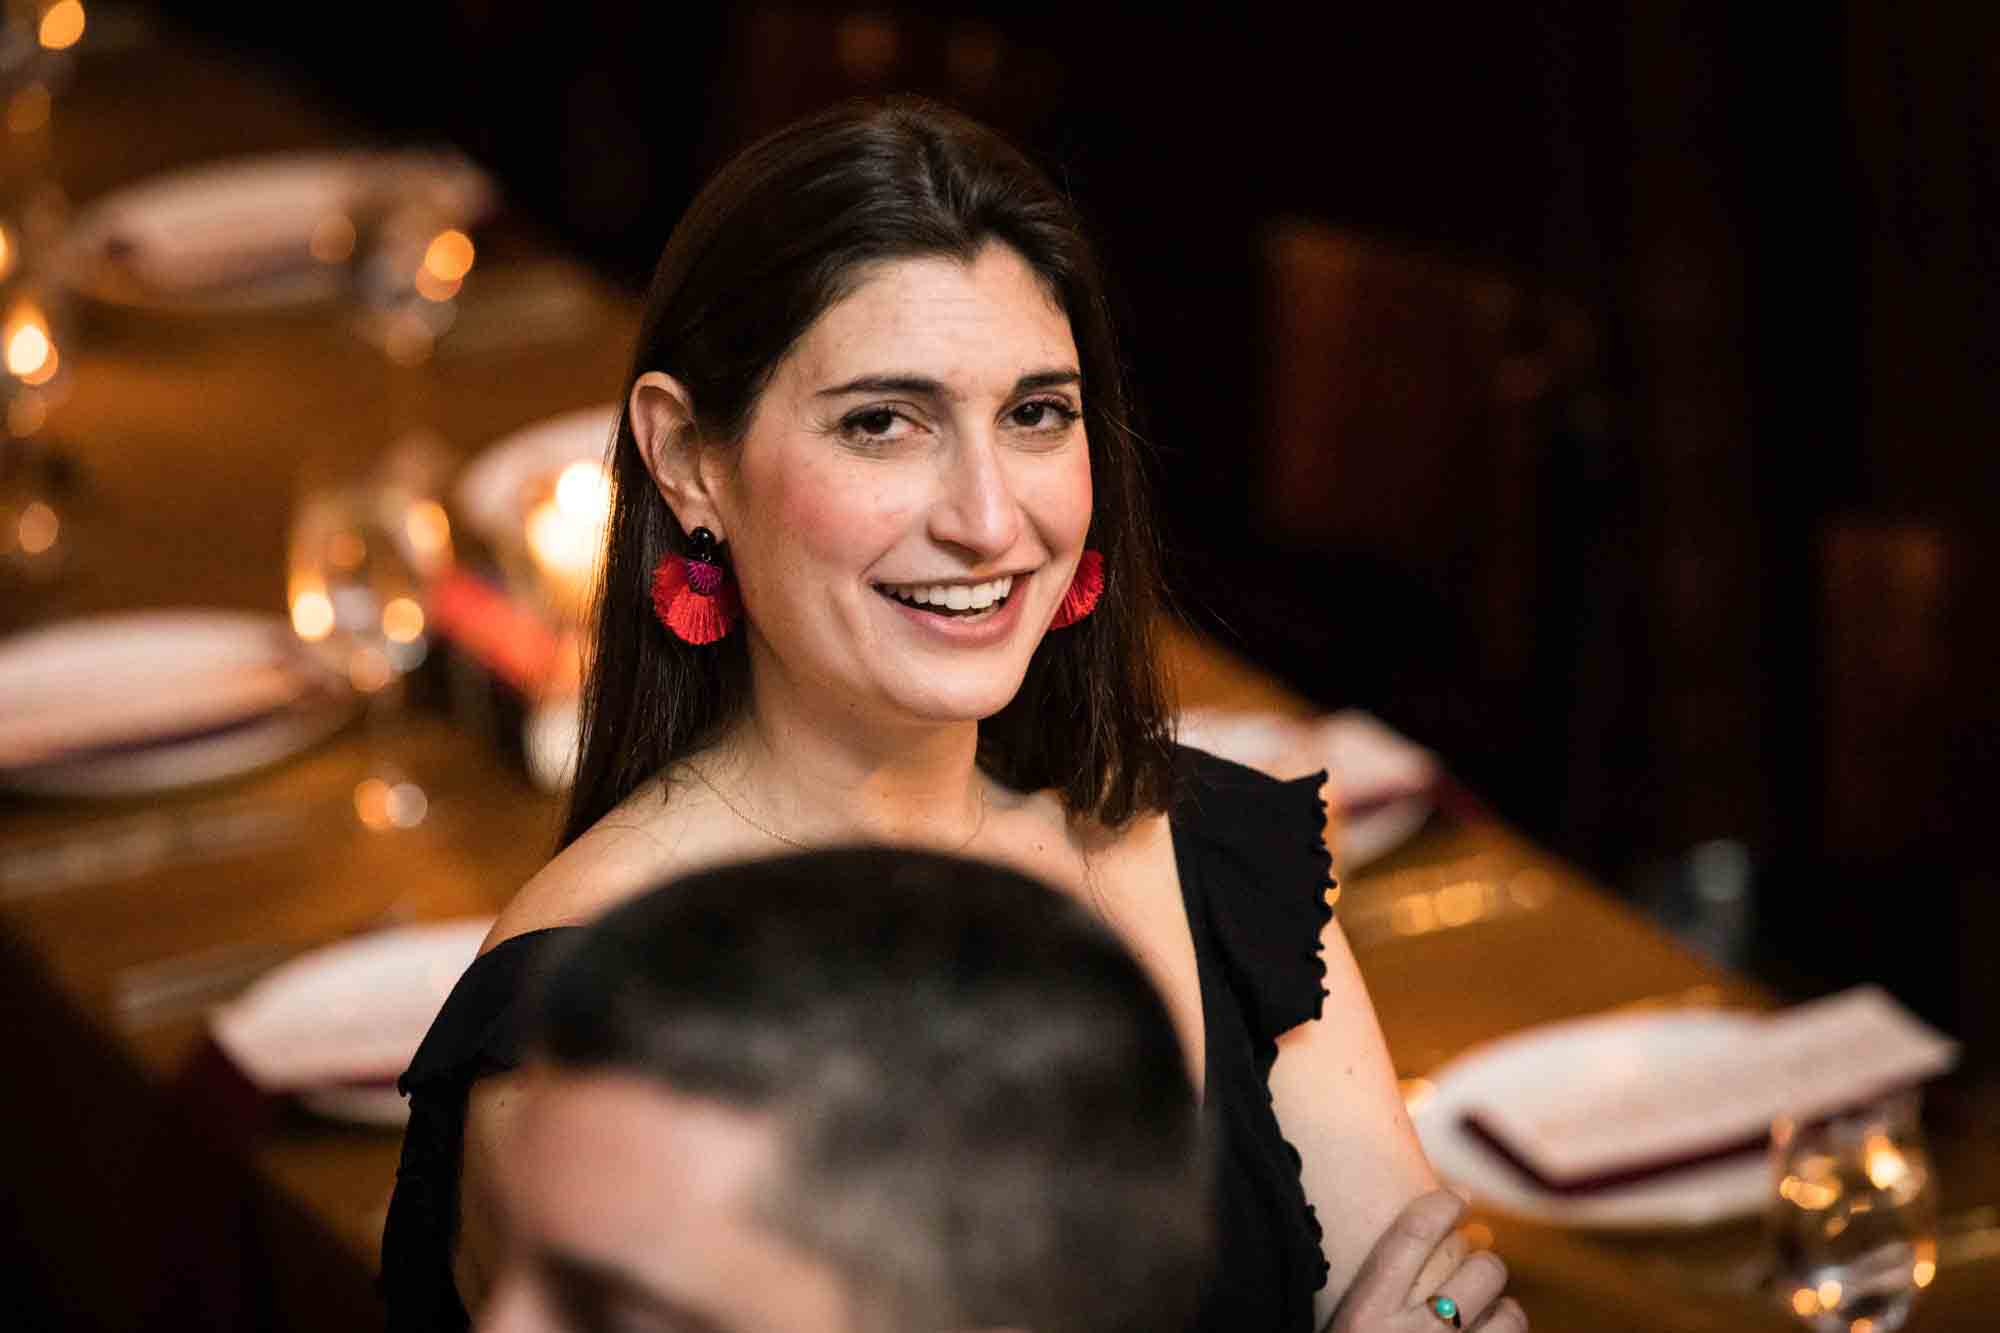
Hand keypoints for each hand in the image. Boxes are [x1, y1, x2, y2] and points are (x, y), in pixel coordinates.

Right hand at [1329, 1190, 1525, 1332]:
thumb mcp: (1341, 1328)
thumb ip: (1367, 1296)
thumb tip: (1404, 1247)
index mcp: (1365, 1316)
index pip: (1412, 1234)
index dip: (1443, 1204)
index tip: (1459, 1194)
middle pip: (1478, 1270)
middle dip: (1484, 1262)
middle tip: (1474, 1269)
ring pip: (1508, 1314)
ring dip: (1504, 1306)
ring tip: (1492, 1308)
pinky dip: (1508, 1332)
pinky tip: (1494, 1332)